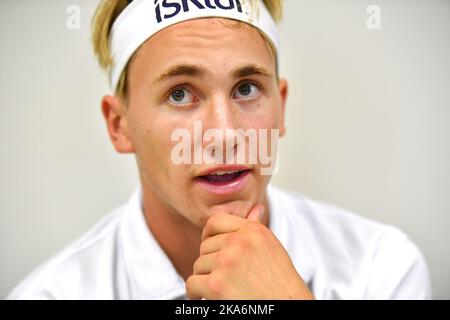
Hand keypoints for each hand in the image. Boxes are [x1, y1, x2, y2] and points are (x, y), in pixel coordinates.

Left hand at [185, 205, 313, 299]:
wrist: (286, 307)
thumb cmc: (280, 284)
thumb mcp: (271, 249)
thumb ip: (257, 228)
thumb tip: (256, 208)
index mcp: (253, 231)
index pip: (215, 222)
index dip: (208, 236)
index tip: (210, 250)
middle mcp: (240, 242)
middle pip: (205, 246)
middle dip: (209, 263)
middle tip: (223, 277)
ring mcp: (227, 261)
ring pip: (198, 265)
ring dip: (205, 279)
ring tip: (221, 288)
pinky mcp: (216, 284)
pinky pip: (192, 283)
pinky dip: (196, 294)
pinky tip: (206, 298)